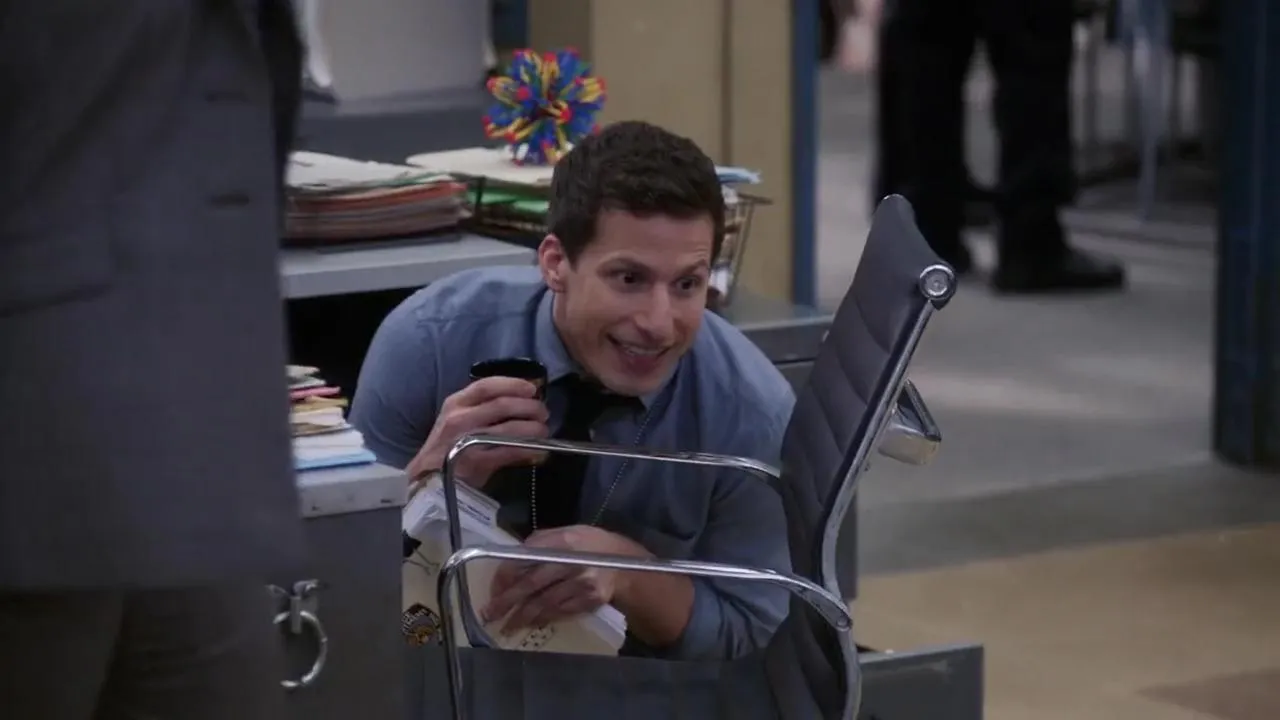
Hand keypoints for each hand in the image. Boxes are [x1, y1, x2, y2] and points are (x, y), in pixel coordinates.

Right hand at [406, 376, 549, 487]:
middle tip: (543, 412)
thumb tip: (521, 402)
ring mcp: (466, 441)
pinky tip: (538, 450)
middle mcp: (459, 418)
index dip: (513, 384)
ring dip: (532, 428)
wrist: (425, 480)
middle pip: (502, 404)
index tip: (532, 388)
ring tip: (543, 430)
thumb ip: (484, 410)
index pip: (486, 386)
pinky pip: (509, 451)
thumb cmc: (445, 449)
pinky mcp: (475, 463)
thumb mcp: (457, 421)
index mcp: (455, 403)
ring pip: (508, 428)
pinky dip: (528, 449)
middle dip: (529, 407)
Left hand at [482, 526, 643, 633]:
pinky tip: (530, 623)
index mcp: (563, 540)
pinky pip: (560, 612)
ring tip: (506, 626)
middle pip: (532, 583)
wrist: (627, 564)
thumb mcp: (568, 532)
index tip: (494, 588)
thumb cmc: (591, 545)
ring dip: (522, 616)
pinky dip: (543, 618)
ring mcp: (582, 583)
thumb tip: (512, 558)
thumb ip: (542, 542)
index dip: (507, 574)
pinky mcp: (589, 600)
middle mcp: (571, 561)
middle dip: (508, 600)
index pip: (526, 557)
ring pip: (544, 602)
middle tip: (490, 614)